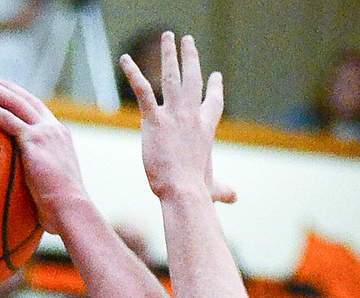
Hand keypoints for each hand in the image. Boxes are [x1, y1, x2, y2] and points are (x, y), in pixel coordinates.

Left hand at [0, 79, 83, 236]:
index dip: (18, 98)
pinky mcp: (34, 139)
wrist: (71, 210)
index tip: (1, 92)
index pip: (37, 109)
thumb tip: (23, 198)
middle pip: (24, 98)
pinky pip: (5, 118)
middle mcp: (54, 128)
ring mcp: (45, 131)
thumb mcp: (50, 190)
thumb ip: (37, 182)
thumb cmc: (61, 212)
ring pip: (13, 101)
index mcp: (60, 137)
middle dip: (1, 86)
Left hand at [120, 32, 234, 205]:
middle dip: (191, 57)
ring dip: (169, 54)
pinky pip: (142, 90)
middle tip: (188, 40)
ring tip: (168, 36)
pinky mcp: (154, 120)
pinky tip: (124, 59)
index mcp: (206, 128)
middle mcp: (192, 115)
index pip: (213, 103)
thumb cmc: (197, 192)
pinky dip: (132, 73)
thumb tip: (235, 198)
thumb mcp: (214, 189)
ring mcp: (173, 114)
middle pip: (193, 78)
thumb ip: (223, 190)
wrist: (184, 191)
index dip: (215, 88)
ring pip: (171, 76)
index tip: (216, 75)